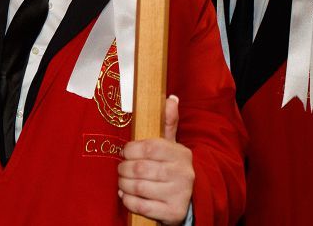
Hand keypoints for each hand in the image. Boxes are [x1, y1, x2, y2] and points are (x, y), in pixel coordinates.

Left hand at [118, 95, 194, 224]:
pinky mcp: (173, 213)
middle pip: (140, 168)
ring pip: (139, 187)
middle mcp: (182, 173)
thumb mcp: (173, 146)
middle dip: (124, 169)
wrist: (192, 199)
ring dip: (124, 185)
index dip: (130, 149)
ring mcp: (178, 194)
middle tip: (121, 169)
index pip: (149, 147)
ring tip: (122, 182)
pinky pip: (142, 206)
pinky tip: (126, 195)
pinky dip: (129, 200)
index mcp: (180, 153)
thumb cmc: (174, 169)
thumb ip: (168, 123)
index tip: (125, 152)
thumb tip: (171, 99)